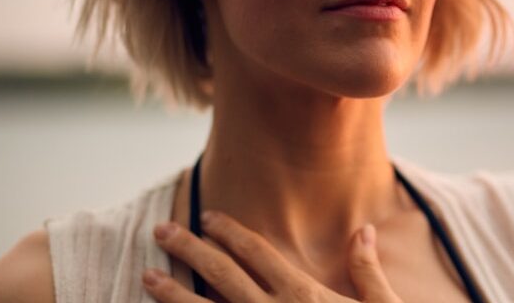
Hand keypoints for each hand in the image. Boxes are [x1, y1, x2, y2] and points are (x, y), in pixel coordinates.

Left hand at [143, 211, 403, 302]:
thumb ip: (367, 270)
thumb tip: (364, 229)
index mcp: (303, 295)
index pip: (257, 253)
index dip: (230, 232)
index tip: (207, 217)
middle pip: (222, 274)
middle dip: (189, 249)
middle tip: (161, 231)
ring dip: (173, 294)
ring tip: (146, 277)